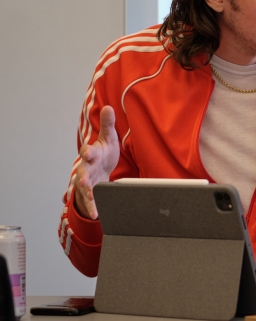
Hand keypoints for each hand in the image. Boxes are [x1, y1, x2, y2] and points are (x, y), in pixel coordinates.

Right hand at [73, 105, 119, 219]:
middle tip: (85, 184)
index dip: (87, 151)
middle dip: (83, 179)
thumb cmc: (104, 151)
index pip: (87, 151)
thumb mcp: (108, 137)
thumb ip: (108, 124)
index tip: (87, 152)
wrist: (103, 166)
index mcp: (92, 153)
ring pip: (84, 189)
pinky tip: (97, 214)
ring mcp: (87, 181)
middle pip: (82, 173)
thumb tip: (109, 107)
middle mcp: (86, 168)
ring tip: (92, 201)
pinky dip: (92, 207)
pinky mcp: (91, 191)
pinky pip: (90, 200)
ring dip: (87, 195)